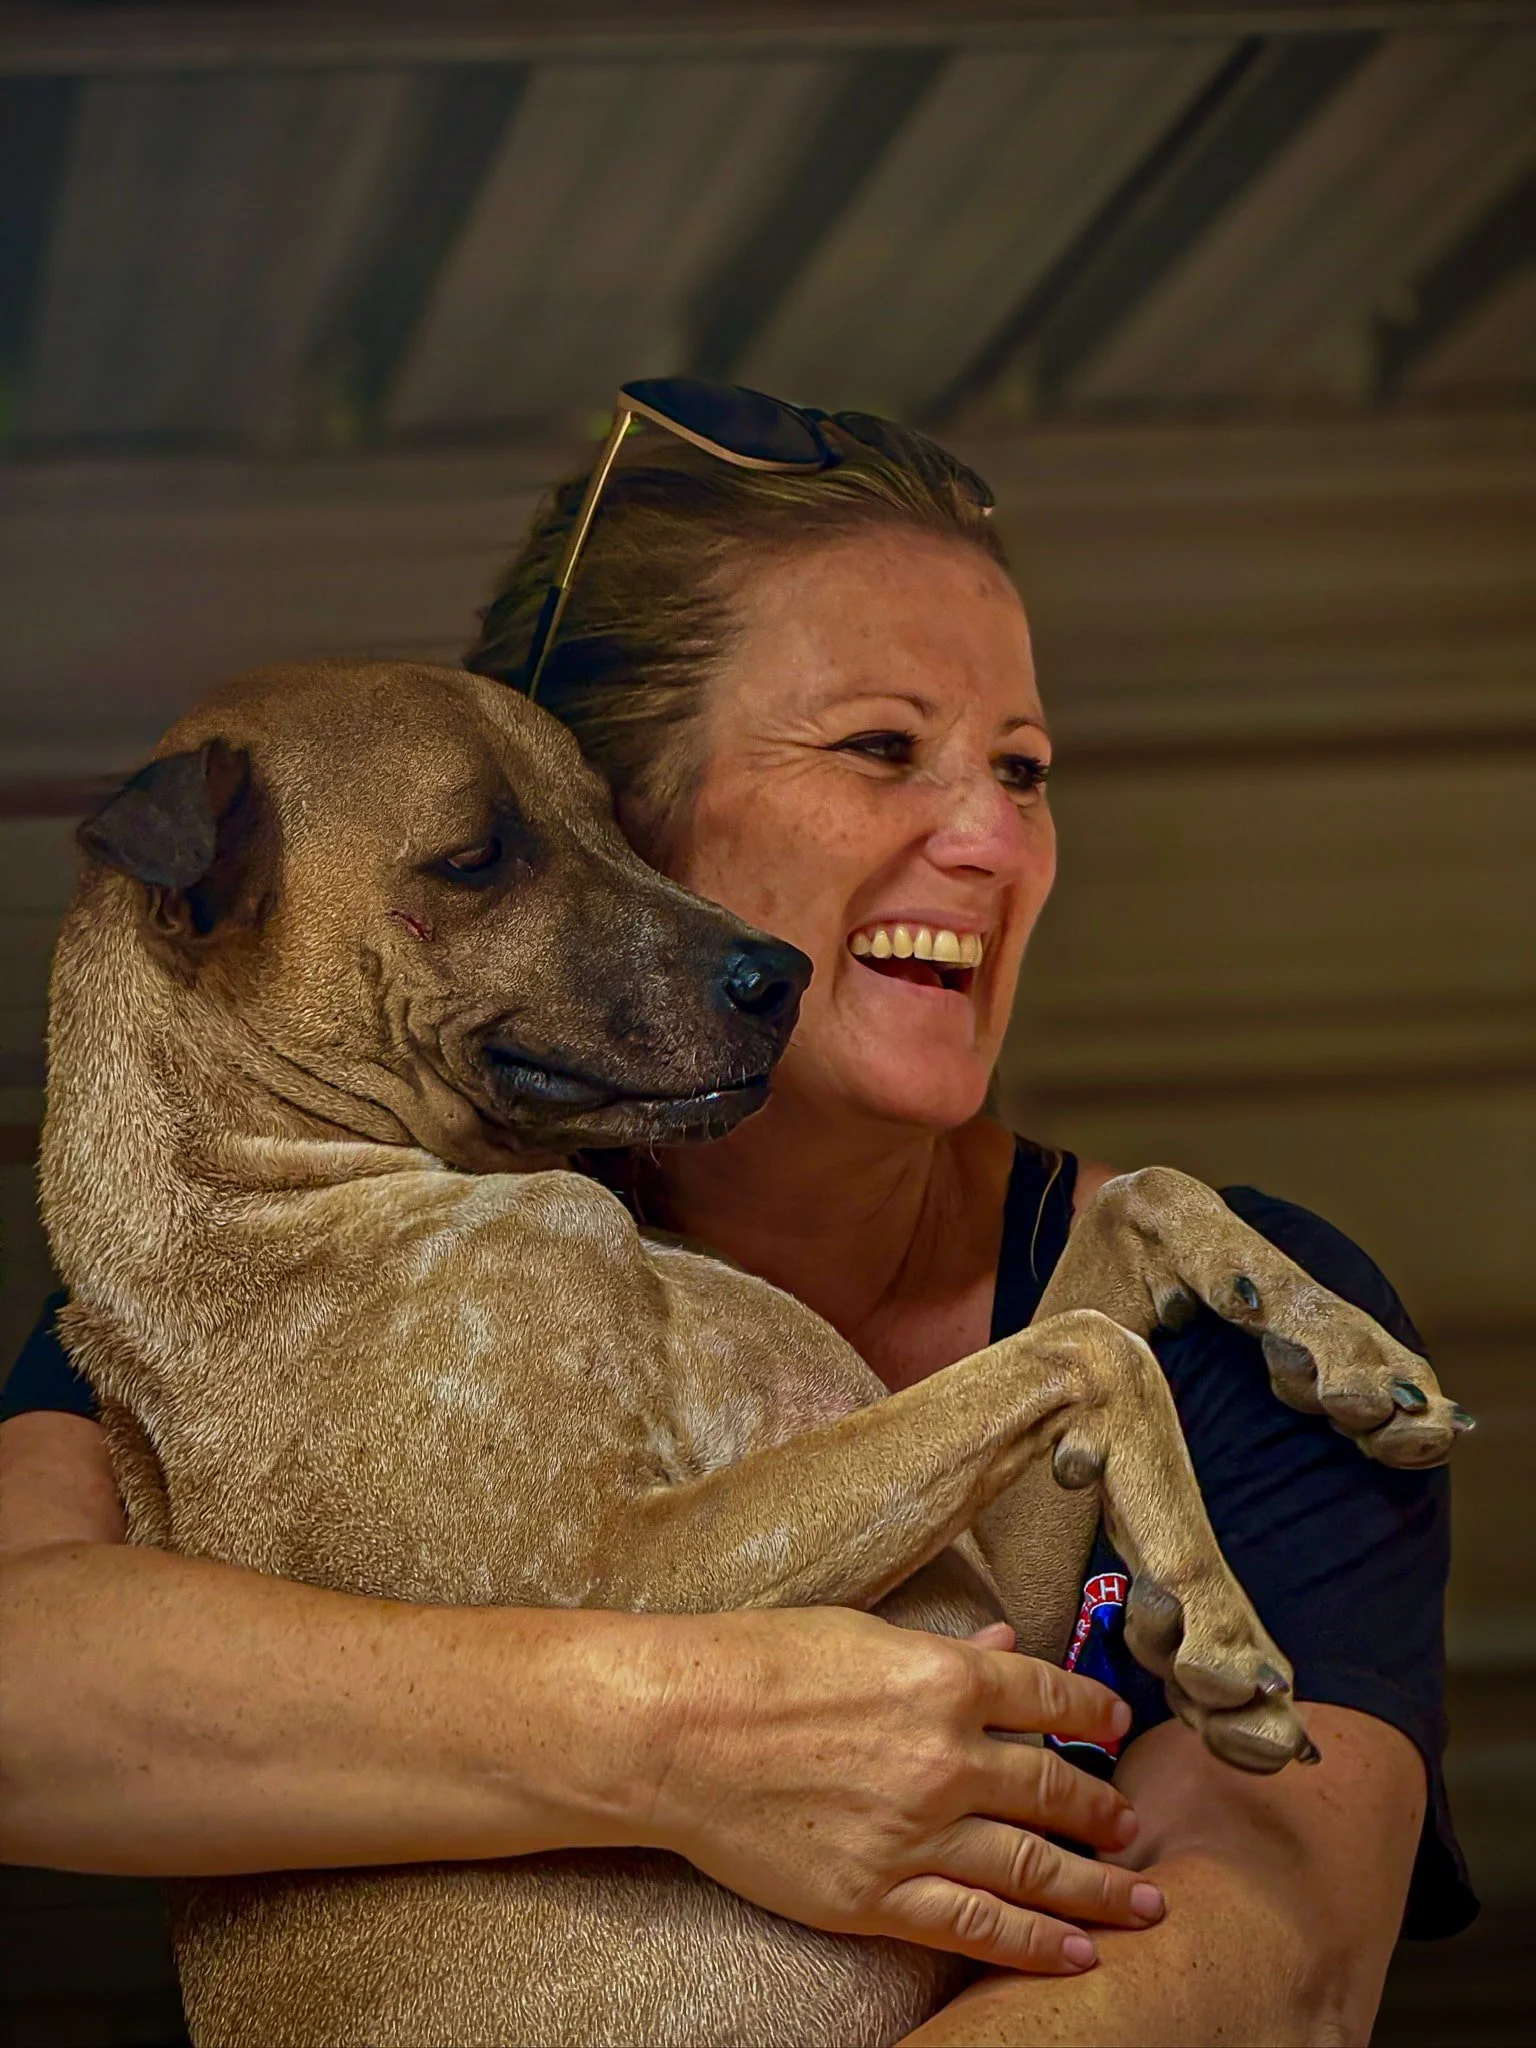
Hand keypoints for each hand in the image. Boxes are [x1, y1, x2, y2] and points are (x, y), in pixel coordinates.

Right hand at [639, 1607, 1164, 1973]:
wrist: (676, 1732)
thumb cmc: (755, 1664)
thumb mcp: (860, 1635)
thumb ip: (943, 1653)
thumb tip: (1004, 1649)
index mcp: (944, 1679)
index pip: (1049, 1696)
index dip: (1094, 1713)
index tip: (1118, 1727)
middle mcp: (946, 1759)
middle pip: (1054, 1789)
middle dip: (1104, 1813)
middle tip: (1134, 1828)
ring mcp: (915, 1834)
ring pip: (1032, 1867)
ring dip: (1097, 1889)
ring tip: (1141, 1904)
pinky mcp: (875, 1896)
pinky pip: (975, 1926)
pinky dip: (1033, 1942)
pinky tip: (1077, 1952)